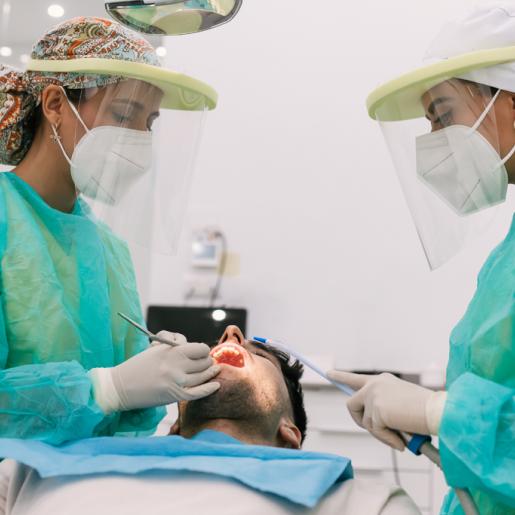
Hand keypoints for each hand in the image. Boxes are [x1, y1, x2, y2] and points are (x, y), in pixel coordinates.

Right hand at [90, 334, 219, 412]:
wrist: (120, 387)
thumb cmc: (138, 365)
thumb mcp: (156, 348)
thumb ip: (175, 345)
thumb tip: (194, 347)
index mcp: (171, 352)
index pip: (200, 349)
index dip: (203, 350)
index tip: (201, 352)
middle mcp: (176, 366)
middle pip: (204, 363)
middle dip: (207, 361)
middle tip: (206, 362)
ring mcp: (176, 382)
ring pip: (203, 377)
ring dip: (210, 373)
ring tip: (214, 370)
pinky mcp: (174, 396)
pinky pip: (198, 393)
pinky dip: (209, 389)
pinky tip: (216, 385)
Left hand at [327, 371, 445, 450]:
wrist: (438, 411)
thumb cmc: (425, 411)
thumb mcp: (400, 405)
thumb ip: (383, 408)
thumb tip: (372, 423)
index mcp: (382, 380)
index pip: (356, 378)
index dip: (341, 376)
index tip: (328, 373)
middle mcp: (374, 384)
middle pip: (352, 404)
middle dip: (360, 420)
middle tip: (375, 430)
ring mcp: (374, 395)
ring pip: (364, 422)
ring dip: (380, 433)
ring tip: (400, 434)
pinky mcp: (376, 409)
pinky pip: (374, 431)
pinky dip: (387, 439)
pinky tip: (401, 440)